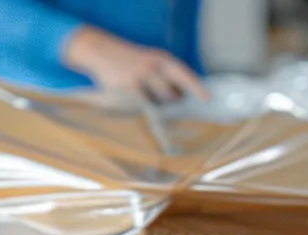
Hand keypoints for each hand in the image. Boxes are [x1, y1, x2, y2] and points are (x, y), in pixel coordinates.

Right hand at [63, 26, 208, 103]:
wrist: (101, 51)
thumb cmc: (132, 61)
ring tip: (140, 94)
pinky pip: (138, 109)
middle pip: (169, 95)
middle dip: (169, 102)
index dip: (196, 87)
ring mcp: (135, 81)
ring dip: (151, 105)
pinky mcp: (122, 93)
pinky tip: (131, 101)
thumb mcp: (152, 61)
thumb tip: (182, 100)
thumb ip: (168, 77)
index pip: (183, 74)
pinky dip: (137, 109)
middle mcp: (150, 68)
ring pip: (153, 104)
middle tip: (162, 99)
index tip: (207, 99)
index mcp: (161, 59)